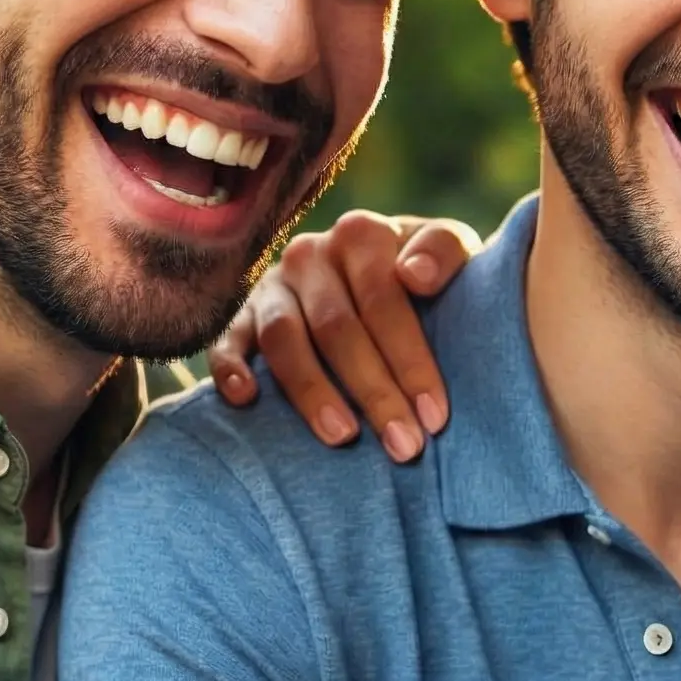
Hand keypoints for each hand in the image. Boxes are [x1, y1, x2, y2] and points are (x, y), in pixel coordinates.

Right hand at [208, 212, 477, 460]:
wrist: (385, 268)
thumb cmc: (429, 275)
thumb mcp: (452, 251)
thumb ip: (443, 252)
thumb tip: (415, 275)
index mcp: (362, 235)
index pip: (385, 302)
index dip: (411, 361)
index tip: (436, 416)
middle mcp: (311, 254)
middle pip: (338, 328)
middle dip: (374, 392)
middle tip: (404, 445)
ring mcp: (273, 284)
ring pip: (284, 339)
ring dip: (312, 392)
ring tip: (343, 438)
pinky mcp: (242, 314)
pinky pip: (228, 341)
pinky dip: (232, 369)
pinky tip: (248, 400)